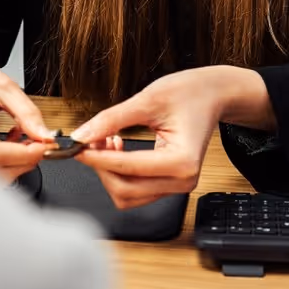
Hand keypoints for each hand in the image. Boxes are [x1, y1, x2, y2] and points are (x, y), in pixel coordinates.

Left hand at [71, 66, 273, 208]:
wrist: (212, 95)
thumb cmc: (189, 93)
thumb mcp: (148, 99)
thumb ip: (111, 119)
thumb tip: (82, 135)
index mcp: (182, 161)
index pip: (127, 168)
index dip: (96, 158)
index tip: (76, 146)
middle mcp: (183, 181)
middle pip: (125, 190)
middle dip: (101, 167)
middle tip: (90, 141)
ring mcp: (178, 185)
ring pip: (127, 195)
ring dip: (109, 172)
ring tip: (107, 141)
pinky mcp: (170, 184)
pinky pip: (136, 189)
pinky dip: (119, 173)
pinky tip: (118, 149)